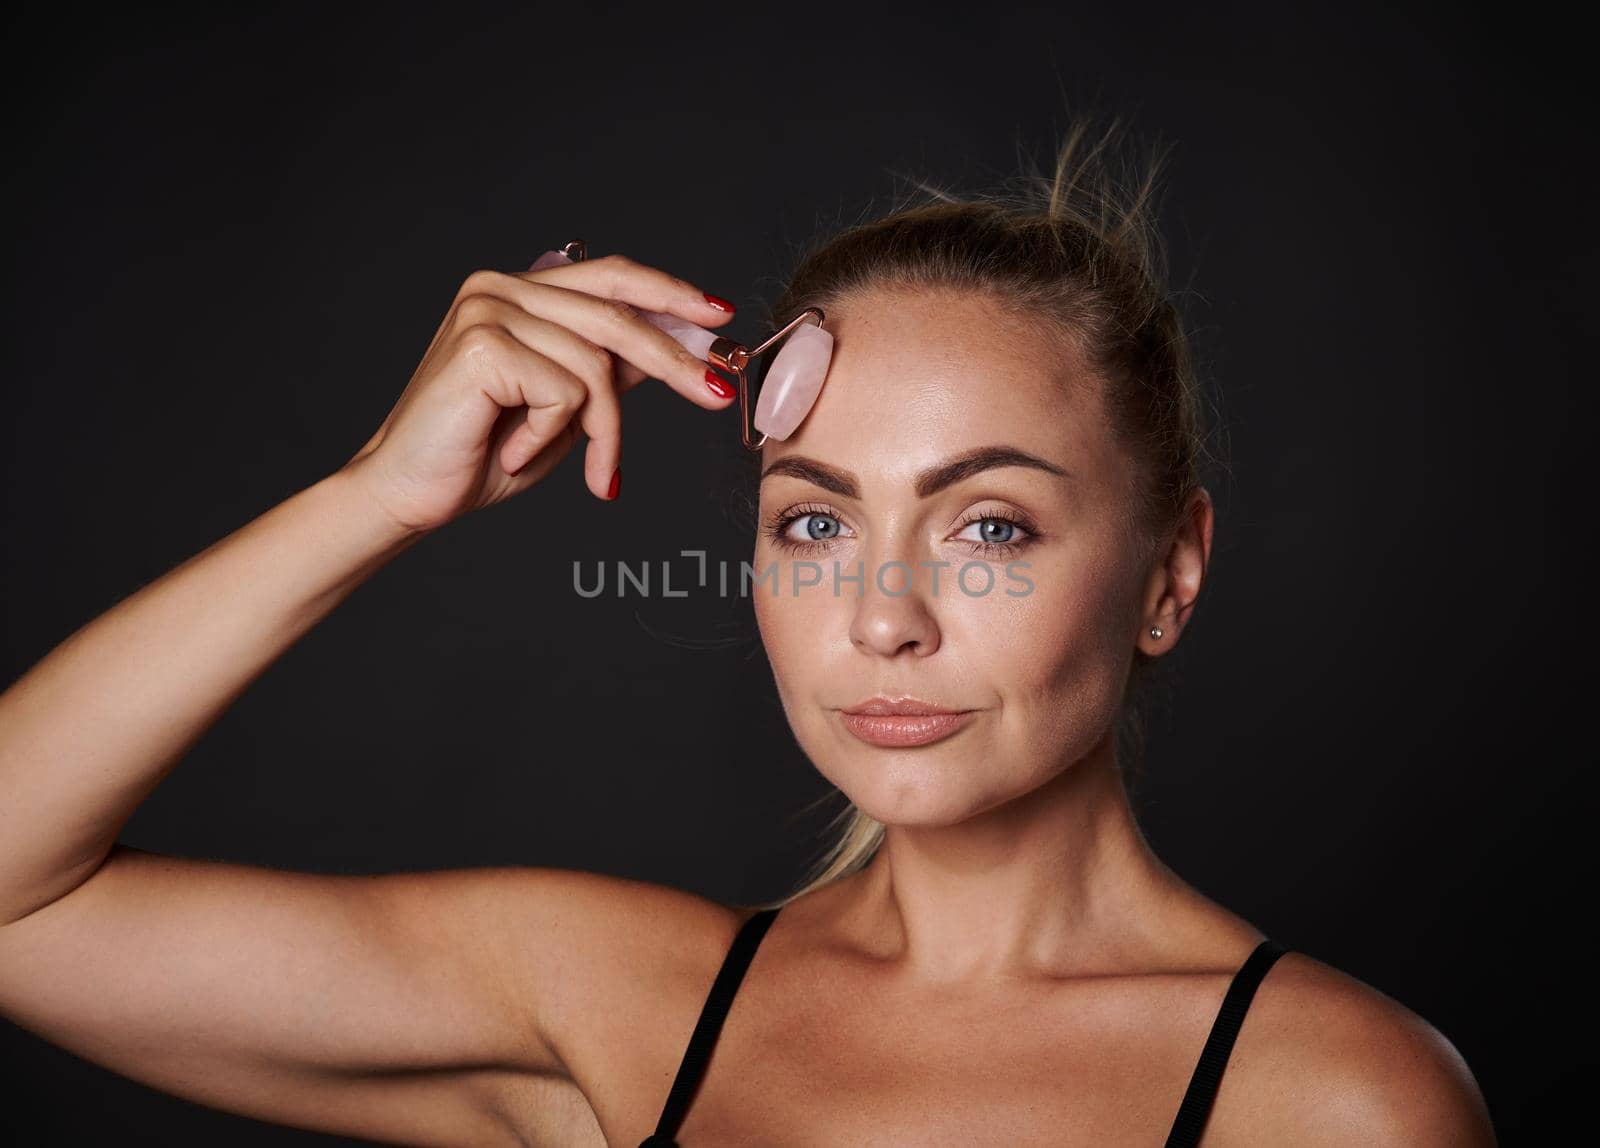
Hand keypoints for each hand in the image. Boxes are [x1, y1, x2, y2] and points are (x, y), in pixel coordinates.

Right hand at [339, 254, 737, 533]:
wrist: (409, 494)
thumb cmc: (482, 455)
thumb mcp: (565, 409)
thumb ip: (609, 370)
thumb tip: (676, 347)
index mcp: (519, 291)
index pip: (610, 277)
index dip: (670, 293)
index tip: (720, 317)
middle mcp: (500, 287)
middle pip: (616, 316)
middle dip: (675, 361)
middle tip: (717, 394)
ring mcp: (488, 309)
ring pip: (597, 364)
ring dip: (605, 431)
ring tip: (593, 472)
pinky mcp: (482, 344)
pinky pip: (565, 391)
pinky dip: (556, 436)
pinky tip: (515, 454)